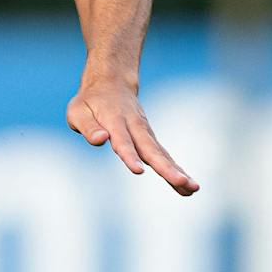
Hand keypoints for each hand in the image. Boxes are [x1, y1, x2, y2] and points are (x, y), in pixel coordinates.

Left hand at [66, 76, 197, 194]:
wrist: (112, 83)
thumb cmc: (90, 101)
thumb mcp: (78, 111)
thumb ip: (88, 127)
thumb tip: (101, 140)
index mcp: (115, 121)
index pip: (123, 141)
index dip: (130, 156)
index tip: (139, 171)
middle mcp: (135, 127)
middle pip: (150, 149)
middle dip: (165, 168)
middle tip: (181, 182)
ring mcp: (146, 132)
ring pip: (162, 153)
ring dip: (177, 170)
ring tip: (193, 188)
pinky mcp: (150, 139)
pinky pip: (163, 155)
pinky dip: (176, 169)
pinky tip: (188, 186)